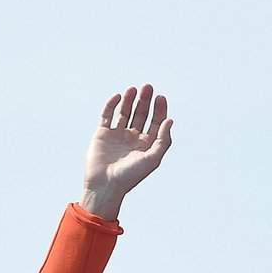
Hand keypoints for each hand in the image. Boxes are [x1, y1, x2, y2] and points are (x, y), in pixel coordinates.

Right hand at [79, 85, 172, 221]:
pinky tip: (118, 96)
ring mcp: (117, 135)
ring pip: (124, 112)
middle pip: (141, 114)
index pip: (155, 122)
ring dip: (129, 100)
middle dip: (145, 101)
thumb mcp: (152, 159)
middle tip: (148, 87)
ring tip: (134, 88)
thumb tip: (170, 120)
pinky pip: (107, 116)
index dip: (159, 109)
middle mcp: (132, 138)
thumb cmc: (131, 176)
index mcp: (146, 145)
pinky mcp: (102, 134)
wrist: (105, 185)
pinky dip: (112, 105)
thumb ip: (163, 140)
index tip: (160, 97)